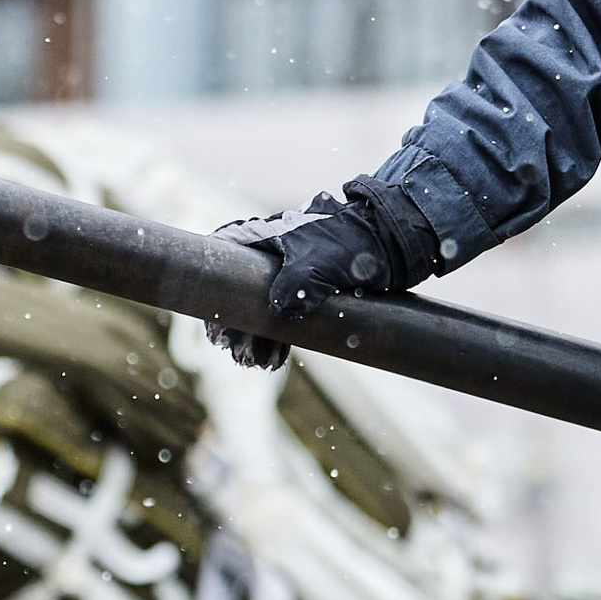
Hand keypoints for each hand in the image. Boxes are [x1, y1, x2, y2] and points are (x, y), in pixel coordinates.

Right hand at [205, 193, 414, 369]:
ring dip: (254, 337)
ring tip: (251, 364)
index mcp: (264, 235)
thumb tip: (279, 310)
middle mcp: (270, 253)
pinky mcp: (307, 290)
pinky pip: (283, 317)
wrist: (389, 242)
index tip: (212, 319)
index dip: (212, 288)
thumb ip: (295, 285)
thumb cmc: (350, 242)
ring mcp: (288, 272)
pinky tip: (273, 362)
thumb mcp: (318, 262)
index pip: (222, 256)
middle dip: (235, 325)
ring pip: (261, 309)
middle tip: (232, 352)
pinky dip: (277, 338)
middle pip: (239, 291)